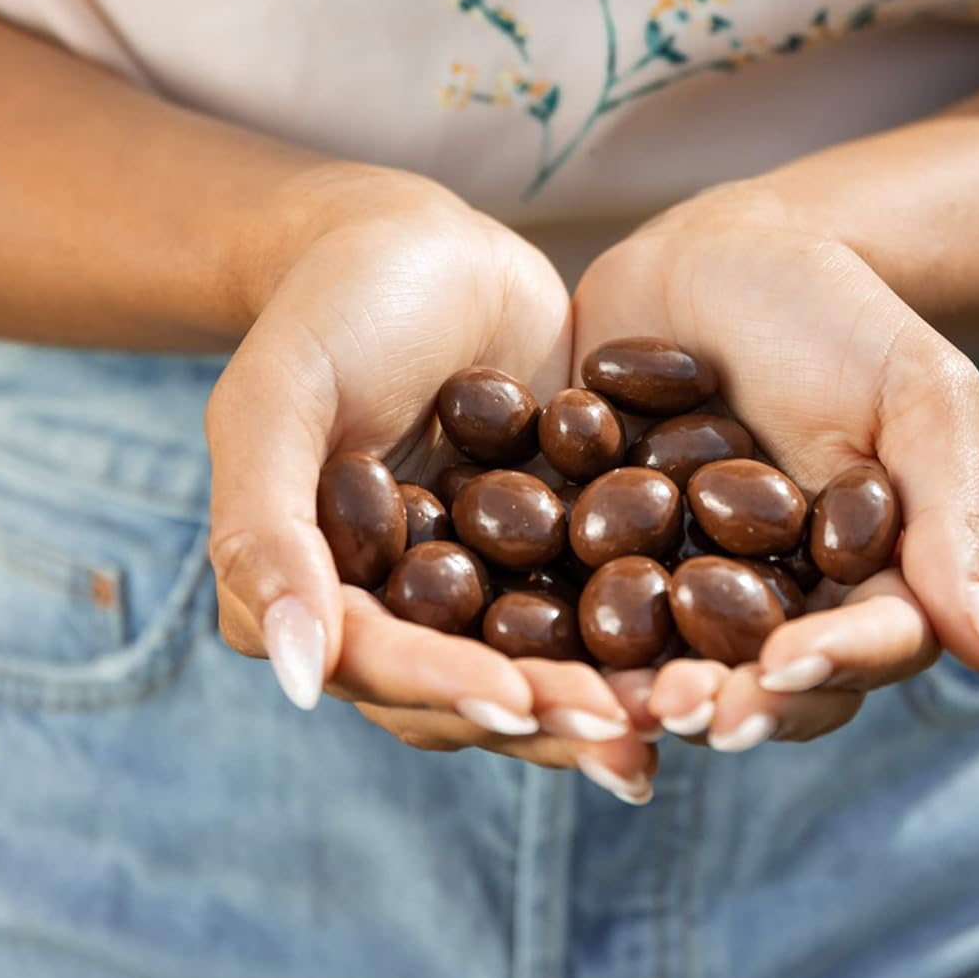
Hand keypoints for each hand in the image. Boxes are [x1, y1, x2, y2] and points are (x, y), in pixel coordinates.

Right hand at [205, 164, 657, 800]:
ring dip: (611, 696)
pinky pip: (603, 601)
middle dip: (548, 715)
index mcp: (324, 596)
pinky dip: (653, 631)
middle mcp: (408, 611)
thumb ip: (263, 529)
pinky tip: (715, 650)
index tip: (522, 701)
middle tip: (627, 733)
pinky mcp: (559, 549)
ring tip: (685, 713)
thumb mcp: (276, 400)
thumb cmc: (329, 308)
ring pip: (547, 664)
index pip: (382, 664)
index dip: (447, 688)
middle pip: (472, 690)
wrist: (420, 244)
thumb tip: (298, 675)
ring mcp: (489, 585)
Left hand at [573, 179, 978, 751]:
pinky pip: (577, 604)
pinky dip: (557, 631)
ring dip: (639, 693)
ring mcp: (677, 585)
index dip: (830, 666)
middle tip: (682, 708)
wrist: (721, 252)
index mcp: (859, 583)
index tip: (789, 666)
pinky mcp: (593, 555)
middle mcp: (768, 604)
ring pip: (666, 664)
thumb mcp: (916, 392)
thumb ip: (949, 514)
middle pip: (757, 684)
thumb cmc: (839, 314)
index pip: (862, 647)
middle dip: (725, 705)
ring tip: (612, 700)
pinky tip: (521, 644)